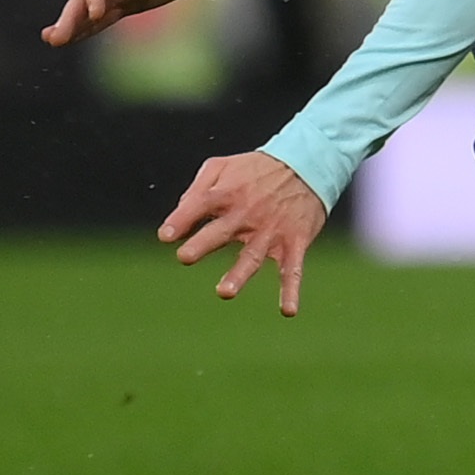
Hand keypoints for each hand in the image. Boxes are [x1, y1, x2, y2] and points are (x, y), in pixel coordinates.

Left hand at [159, 150, 327, 315]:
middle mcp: (248, 214)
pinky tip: (288, 311)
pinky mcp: (294, 242)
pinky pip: (292, 270)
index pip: (200, 205)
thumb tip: (178, 217)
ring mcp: (272, 231)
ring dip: (239, 275)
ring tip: (224, 292)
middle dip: (203, 244)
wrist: (308, 164)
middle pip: (222, 231)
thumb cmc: (257, 169)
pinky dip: (291, 291)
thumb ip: (197, 189)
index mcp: (228, 193)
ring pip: (252, 256)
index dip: (181, 220)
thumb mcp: (223, 166)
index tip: (165, 236)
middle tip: (184, 257)